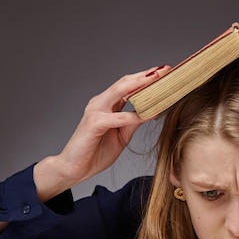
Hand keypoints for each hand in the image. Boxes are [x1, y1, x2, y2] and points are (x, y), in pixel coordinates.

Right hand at [33, 65, 169, 201]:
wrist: (74, 169)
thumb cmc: (95, 151)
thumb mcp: (122, 135)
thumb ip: (133, 122)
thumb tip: (151, 111)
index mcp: (107, 104)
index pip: (129, 85)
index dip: (146, 78)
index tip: (164, 72)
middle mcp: (100, 103)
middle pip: (125, 83)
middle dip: (146, 75)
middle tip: (165, 69)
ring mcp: (95, 111)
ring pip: (120, 92)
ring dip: (140, 85)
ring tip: (158, 81)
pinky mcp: (93, 123)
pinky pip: (119, 117)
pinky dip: (135, 115)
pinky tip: (149, 113)